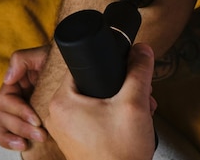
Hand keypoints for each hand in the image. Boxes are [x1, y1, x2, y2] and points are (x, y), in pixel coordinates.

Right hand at [0, 45, 49, 150]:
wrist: (71, 69)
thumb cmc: (57, 61)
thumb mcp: (42, 55)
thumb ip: (22, 60)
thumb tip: (7, 79)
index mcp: (15, 82)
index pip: (6, 100)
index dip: (19, 111)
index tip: (36, 119)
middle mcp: (13, 96)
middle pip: (3, 117)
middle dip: (20, 128)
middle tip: (40, 135)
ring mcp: (16, 108)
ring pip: (1, 126)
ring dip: (9, 138)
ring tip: (24, 145)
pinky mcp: (22, 118)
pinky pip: (2, 128)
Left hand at [45, 43, 157, 159]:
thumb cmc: (120, 151)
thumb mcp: (135, 103)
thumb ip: (139, 71)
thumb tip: (142, 49)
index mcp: (62, 102)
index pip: (81, 66)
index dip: (107, 64)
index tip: (125, 71)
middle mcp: (57, 115)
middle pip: (90, 83)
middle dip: (120, 85)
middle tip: (139, 93)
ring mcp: (65, 130)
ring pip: (94, 100)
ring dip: (119, 100)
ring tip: (140, 109)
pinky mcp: (75, 140)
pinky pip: (93, 117)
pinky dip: (111, 115)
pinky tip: (130, 121)